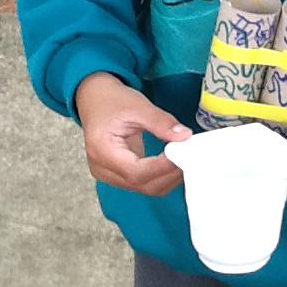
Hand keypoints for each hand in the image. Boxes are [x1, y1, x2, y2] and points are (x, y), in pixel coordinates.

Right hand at [75, 72, 191, 195]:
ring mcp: (109, 175)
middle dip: (169, 175)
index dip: (162, 167)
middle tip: (191, 158)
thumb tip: (184, 136)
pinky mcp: (117, 174)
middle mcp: (103, 169)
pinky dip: (160, 175)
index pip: (136, 172)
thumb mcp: (138, 106)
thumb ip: (161, 122)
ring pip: (144, 187)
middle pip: (141, 185)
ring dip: (167, 177)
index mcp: (103, 151)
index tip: (184, 155)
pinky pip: (142, 182)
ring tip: (185, 159)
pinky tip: (173, 163)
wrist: (95, 98)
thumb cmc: (112, 100)